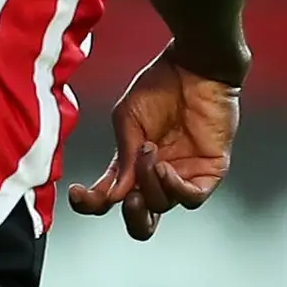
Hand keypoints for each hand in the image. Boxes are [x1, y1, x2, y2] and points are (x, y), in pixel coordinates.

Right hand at [66, 50, 239, 240]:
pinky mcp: (209, 170)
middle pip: (143, 220)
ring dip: (150, 183)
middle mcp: (157, 176)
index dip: (92, 204)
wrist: (194, 65)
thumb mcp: (128, 120)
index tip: (77, 193)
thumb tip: (113, 195)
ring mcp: (184, 175)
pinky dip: (175, 189)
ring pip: (163, 205)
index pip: (110, 199)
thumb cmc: (159, 85)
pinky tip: (165, 167)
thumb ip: (122, 158)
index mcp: (132, 165)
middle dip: (133, 216)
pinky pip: (192, 197)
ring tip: (148, 152)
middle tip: (127, 199)